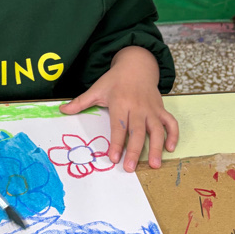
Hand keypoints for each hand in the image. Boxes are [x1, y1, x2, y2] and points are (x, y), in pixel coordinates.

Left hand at [60, 46, 177, 172]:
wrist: (137, 65)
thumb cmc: (115, 80)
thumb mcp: (97, 89)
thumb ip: (80, 102)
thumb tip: (61, 110)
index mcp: (121, 102)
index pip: (118, 126)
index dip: (116, 143)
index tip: (113, 158)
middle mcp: (138, 107)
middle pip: (138, 132)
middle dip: (135, 151)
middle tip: (131, 168)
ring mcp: (151, 109)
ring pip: (157, 130)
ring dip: (157, 147)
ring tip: (155, 164)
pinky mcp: (161, 109)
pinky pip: (171, 123)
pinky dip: (173, 135)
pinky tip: (170, 148)